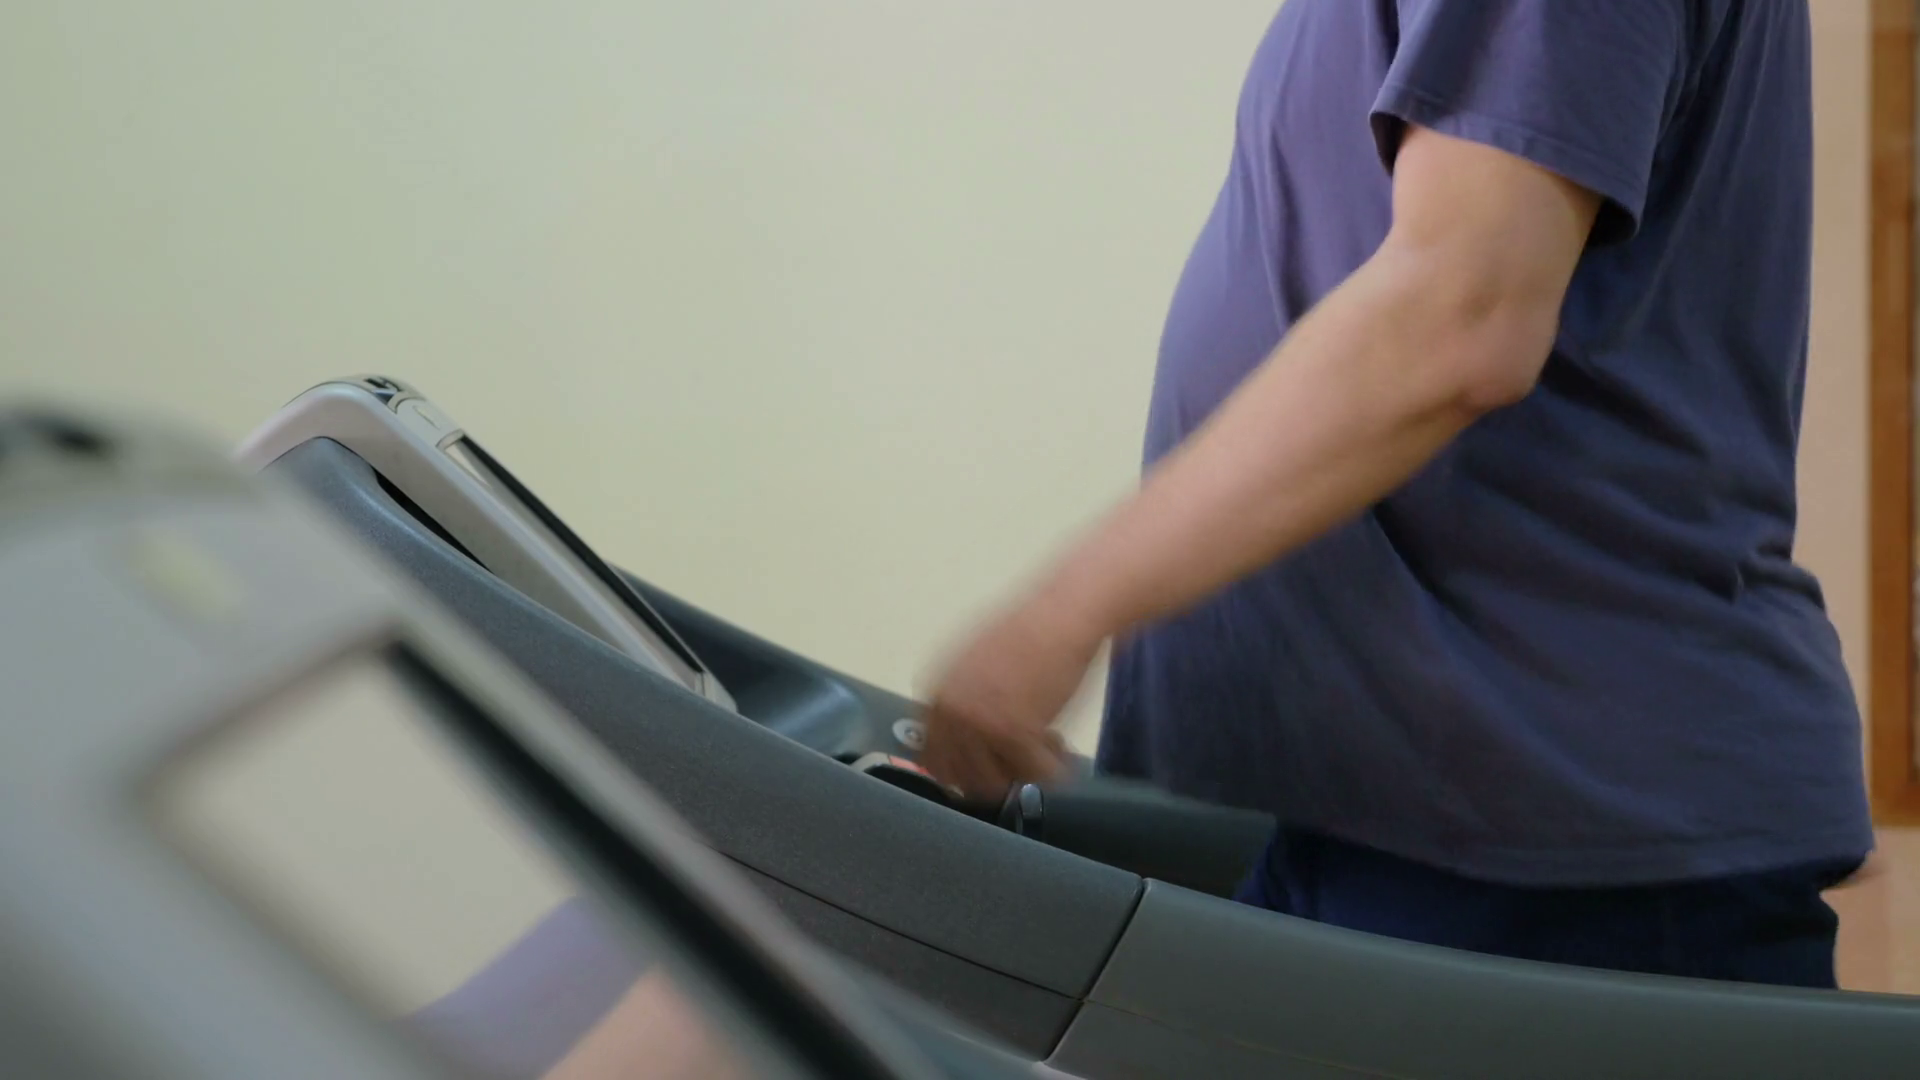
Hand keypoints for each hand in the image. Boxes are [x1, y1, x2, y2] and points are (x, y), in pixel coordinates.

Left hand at [920, 595, 1106, 799]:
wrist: (1063, 613)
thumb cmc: (1029, 630)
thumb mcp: (974, 662)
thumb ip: (961, 701)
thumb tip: (962, 741)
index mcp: (935, 693)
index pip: (935, 756)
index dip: (965, 768)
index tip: (989, 769)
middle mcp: (950, 711)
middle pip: (962, 776)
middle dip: (996, 775)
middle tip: (1021, 763)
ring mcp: (979, 723)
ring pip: (997, 780)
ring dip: (1023, 774)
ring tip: (1046, 750)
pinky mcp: (1014, 732)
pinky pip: (1033, 773)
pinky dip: (1051, 769)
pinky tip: (1060, 746)